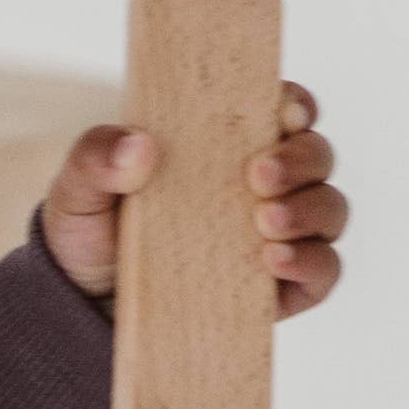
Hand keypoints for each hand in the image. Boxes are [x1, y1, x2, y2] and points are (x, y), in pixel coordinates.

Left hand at [38, 85, 348, 317]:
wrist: (88, 304)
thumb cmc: (93, 230)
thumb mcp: (79, 189)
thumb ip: (96, 158)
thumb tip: (137, 145)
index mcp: (228, 141)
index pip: (283, 108)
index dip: (295, 104)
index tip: (283, 111)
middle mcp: (268, 182)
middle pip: (316, 154)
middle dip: (300, 159)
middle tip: (259, 173)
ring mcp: (282, 233)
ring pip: (329, 208)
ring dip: (309, 210)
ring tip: (265, 222)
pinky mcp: (286, 286)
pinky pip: (323, 270)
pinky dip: (311, 263)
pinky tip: (274, 260)